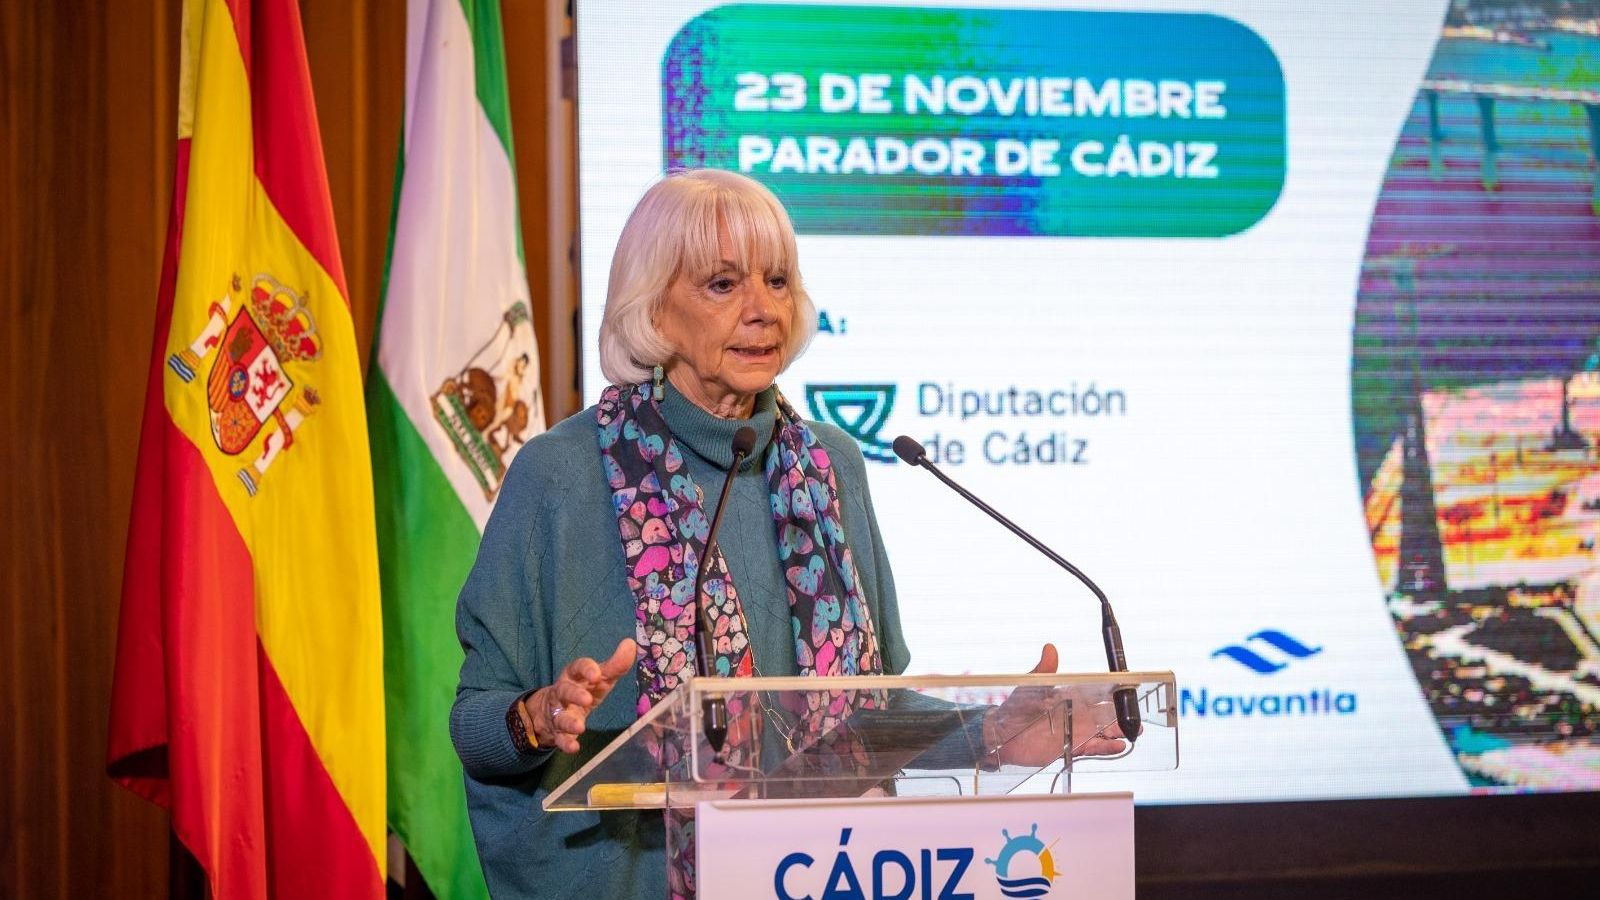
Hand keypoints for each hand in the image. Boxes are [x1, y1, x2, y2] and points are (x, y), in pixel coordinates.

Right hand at [528, 638, 635, 753]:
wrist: (552, 709)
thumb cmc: (583, 688)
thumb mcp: (600, 677)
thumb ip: (615, 664)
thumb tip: (631, 643)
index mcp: (574, 675)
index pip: (577, 667)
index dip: (586, 669)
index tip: (597, 674)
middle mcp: (563, 692)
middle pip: (564, 691)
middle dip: (574, 694)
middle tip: (587, 699)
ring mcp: (559, 712)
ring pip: (560, 716)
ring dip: (569, 722)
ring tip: (580, 727)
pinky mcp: (558, 732)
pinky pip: (560, 739)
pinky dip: (565, 743)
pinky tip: (574, 748)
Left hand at [982, 643, 1126, 766]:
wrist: (1002, 734)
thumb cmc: (1016, 707)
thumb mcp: (1031, 686)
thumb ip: (1044, 670)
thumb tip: (1050, 648)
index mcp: (1071, 695)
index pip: (1098, 692)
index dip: (1114, 691)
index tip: (1128, 689)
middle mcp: (1078, 713)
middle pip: (1106, 713)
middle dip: (1123, 714)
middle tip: (1137, 714)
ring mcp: (1076, 731)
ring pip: (1104, 731)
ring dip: (1119, 731)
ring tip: (1134, 731)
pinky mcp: (1072, 747)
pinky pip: (1093, 748)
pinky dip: (1106, 747)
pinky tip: (1118, 746)